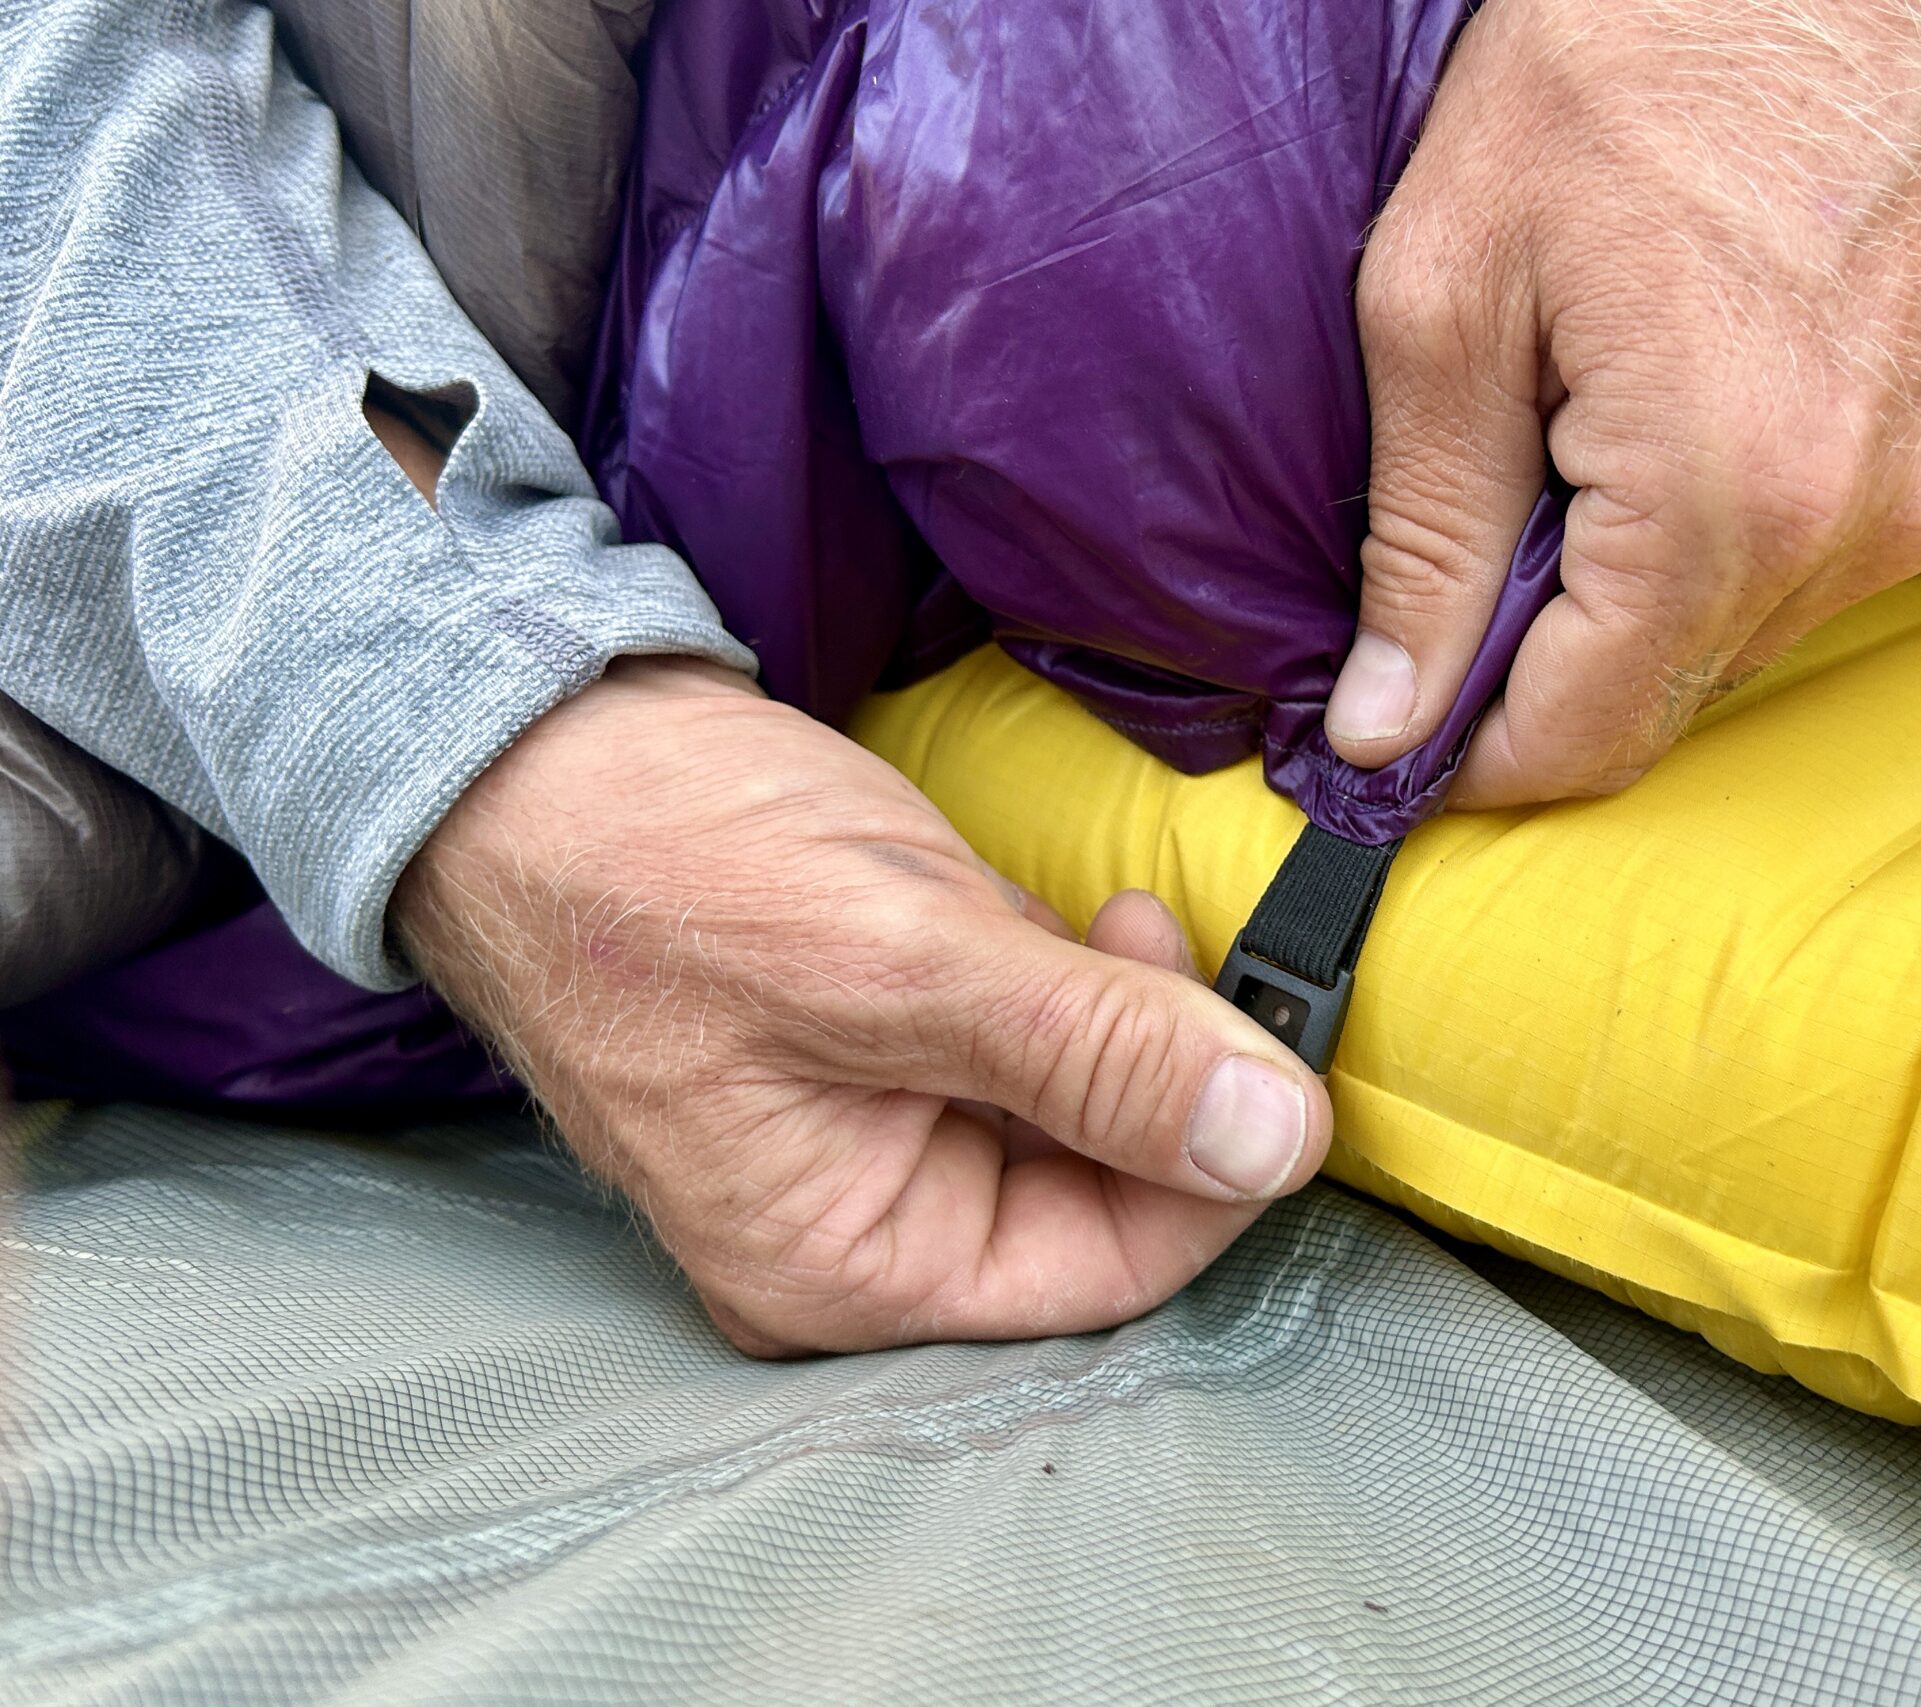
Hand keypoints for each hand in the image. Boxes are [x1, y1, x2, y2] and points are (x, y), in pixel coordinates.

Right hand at [393, 659, 1330, 1353]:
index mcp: (848, 1263)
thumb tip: (1280, 1142)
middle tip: (1149, 928)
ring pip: (1065, 1103)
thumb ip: (1103, 1056)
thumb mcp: (904, 958)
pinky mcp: (867, 1047)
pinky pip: (1007, 1043)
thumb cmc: (661, 857)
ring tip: (1055, 907)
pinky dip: (1040, 973)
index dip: (1215, 1156)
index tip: (1271, 1030)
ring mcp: (857, 1135)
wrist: (519, 735)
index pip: (1112, 1265)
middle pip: (1097, 1187)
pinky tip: (1004, 904)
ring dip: (1096, 1003)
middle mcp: (854, 1227)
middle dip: (1144, 1057)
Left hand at [1329, 0, 1920, 803]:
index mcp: (1730, 496)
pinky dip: (1767, 509)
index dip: (1478, 758)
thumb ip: (1427, 542)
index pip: (1590, 737)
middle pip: (1677, 688)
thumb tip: (1383, 725)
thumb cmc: (1622, 59)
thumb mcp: (1451, 296)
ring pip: (1765, 620)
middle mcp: (1875, 511)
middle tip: (1485, 533)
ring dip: (1666, 577)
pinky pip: (1856, 535)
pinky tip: (1714, 391)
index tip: (1406, 728)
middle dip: (1561, 655)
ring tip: (1600, 428)